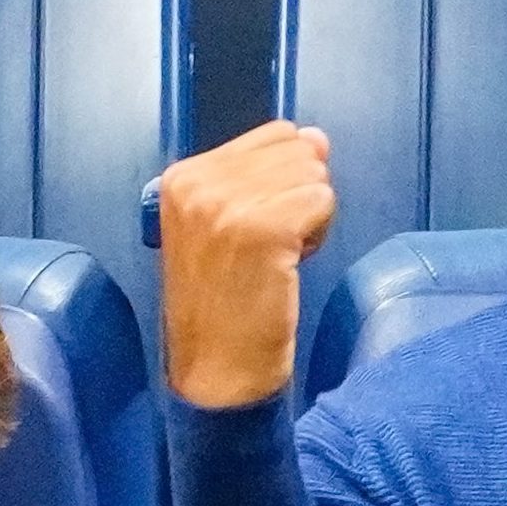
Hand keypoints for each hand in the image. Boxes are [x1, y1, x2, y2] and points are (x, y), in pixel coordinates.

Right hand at [157, 120, 336, 407]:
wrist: (215, 370)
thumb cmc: (223, 304)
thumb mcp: (224, 226)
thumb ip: (265, 175)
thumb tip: (316, 137)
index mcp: (182, 177)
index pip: (273, 135)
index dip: (282, 181)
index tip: (256, 229)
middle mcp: (198, 183)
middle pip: (297, 149)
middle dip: (299, 194)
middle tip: (270, 247)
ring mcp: (228, 204)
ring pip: (314, 174)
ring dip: (311, 217)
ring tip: (277, 258)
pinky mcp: (263, 228)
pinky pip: (323, 201)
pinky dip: (319, 235)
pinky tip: (290, 265)